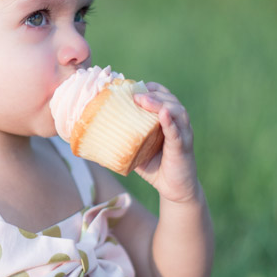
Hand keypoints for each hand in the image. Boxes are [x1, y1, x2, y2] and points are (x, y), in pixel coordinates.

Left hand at [133, 82, 200, 202]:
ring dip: (161, 104)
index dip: (150, 89)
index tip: (132, 86)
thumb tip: (92, 141)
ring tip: (144, 100)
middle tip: (136, 94)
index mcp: (166, 120)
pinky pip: (178, 133)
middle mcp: (177, 124)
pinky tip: (163, 115)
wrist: (174, 190)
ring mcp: (183, 135)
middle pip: (170, 100)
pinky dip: (170, 123)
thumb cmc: (154, 167)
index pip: (162, 96)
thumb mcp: (135, 150)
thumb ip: (121, 142)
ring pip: (178, 112)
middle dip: (153, 94)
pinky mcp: (183, 148)